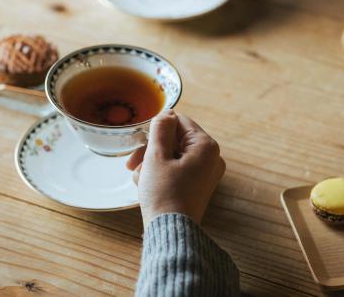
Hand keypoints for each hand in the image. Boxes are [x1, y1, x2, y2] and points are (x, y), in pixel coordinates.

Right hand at [126, 110, 225, 227]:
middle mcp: (211, 158)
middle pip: (175, 139)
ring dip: (152, 163)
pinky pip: (177, 170)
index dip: (156, 129)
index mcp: (206, 146)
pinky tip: (145, 184)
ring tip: (138, 178)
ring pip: (173, 155)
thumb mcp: (156, 156)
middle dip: (151, 150)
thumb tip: (167, 113)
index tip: (139, 141)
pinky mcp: (198, 186)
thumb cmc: (164, 194)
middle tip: (132, 162)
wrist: (170, 231)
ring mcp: (206, 173)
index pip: (179, 121)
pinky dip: (160, 173)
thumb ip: (160, 129)